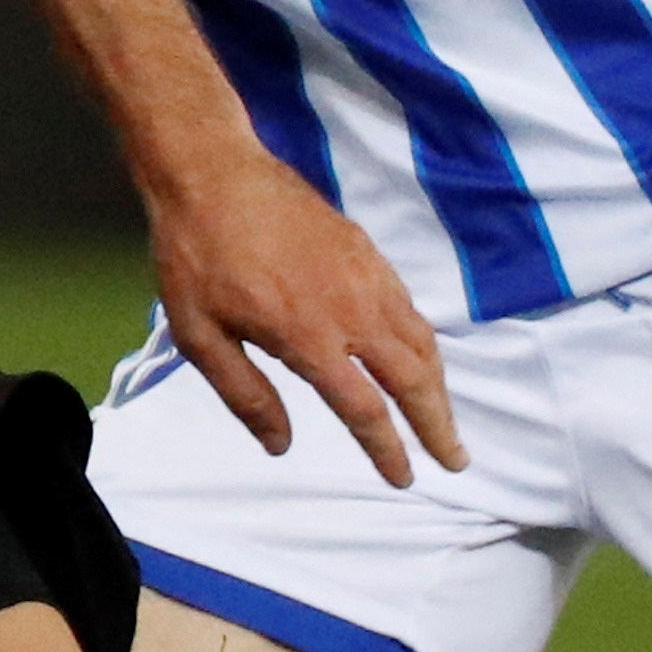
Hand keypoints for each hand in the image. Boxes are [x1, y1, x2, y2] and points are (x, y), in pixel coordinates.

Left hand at [144, 143, 464, 486]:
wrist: (211, 174)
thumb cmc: (196, 256)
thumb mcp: (200, 336)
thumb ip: (245, 394)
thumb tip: (281, 445)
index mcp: (310, 337)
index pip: (365, 410)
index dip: (388, 450)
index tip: (403, 477)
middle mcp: (351, 308)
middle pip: (414, 378)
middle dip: (438, 424)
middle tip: (455, 460)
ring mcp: (365, 274)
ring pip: (420, 340)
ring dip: (438, 385)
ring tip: (443, 418)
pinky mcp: (365, 249)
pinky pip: (408, 305)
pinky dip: (423, 341)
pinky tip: (418, 357)